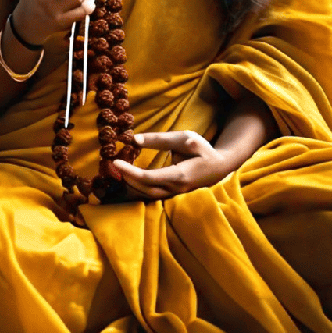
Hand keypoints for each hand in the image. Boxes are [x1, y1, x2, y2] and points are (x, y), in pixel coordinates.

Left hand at [112, 131, 238, 200]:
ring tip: (117, 168)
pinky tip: (128, 174)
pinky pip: (151, 193)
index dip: (130, 171)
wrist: (220, 167)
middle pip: (144, 189)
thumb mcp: (185, 138)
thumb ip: (160, 139)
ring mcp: (174, 193)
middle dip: (126, 178)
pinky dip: (138, 185)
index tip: (115, 162)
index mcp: (179, 175)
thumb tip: (134, 140)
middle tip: (111, 164)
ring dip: (130, 183)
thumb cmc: (202, 150)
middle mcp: (175, 188)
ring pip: (147, 194)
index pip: (148, 178)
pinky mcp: (171, 193)